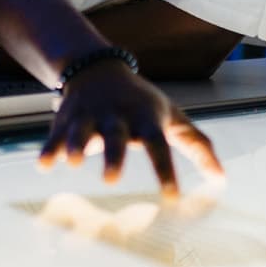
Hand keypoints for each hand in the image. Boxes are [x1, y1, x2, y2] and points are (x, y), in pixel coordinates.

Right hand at [38, 60, 223, 196]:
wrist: (99, 69)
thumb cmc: (142, 103)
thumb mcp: (171, 117)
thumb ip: (196, 145)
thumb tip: (221, 179)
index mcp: (145, 119)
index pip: (158, 145)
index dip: (165, 170)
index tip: (172, 197)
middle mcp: (117, 116)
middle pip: (116, 135)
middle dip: (113, 155)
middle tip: (112, 180)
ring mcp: (90, 116)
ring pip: (82, 130)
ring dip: (77, 145)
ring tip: (74, 162)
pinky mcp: (66, 119)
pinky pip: (56, 134)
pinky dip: (49, 148)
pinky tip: (44, 165)